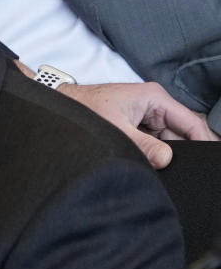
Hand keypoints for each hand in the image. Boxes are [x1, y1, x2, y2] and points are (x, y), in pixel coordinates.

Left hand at [59, 81, 217, 167]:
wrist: (61, 106)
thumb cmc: (84, 109)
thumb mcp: (116, 130)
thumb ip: (143, 146)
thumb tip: (167, 159)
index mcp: (155, 98)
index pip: (191, 122)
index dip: (203, 142)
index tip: (208, 162)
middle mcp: (155, 105)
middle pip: (182, 134)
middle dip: (181, 153)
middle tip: (177, 170)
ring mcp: (147, 116)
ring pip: (168, 142)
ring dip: (164, 155)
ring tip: (156, 165)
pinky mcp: (138, 127)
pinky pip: (155, 144)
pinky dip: (154, 155)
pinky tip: (150, 164)